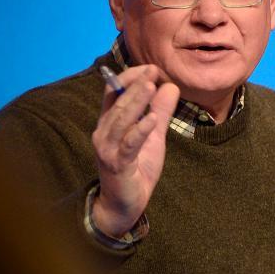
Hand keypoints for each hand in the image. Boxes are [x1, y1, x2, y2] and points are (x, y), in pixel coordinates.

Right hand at [91, 65, 179, 237]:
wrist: (124, 205)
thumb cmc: (136, 169)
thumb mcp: (152, 137)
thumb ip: (160, 112)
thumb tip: (171, 87)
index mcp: (110, 122)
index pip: (113, 91)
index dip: (130, 77)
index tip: (151, 69)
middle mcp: (104, 132)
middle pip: (117, 102)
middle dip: (135, 84)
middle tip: (153, 70)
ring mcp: (107, 149)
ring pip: (120, 120)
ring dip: (135, 101)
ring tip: (150, 86)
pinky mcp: (117, 165)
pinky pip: (128, 145)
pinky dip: (139, 131)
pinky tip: (152, 120)